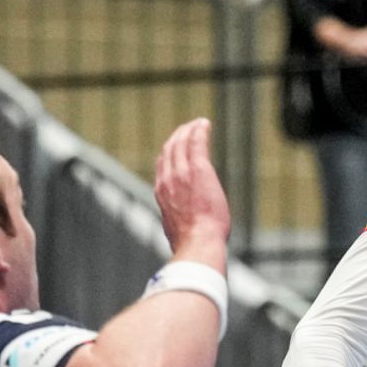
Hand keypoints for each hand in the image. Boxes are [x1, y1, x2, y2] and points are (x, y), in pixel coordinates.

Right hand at [153, 119, 230, 262]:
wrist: (197, 242)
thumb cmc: (192, 242)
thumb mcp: (176, 230)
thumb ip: (177, 220)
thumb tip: (181, 228)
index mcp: (162, 194)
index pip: (162, 166)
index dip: (169, 154)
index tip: (178, 147)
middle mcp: (168, 180)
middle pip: (170, 150)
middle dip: (178, 137)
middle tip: (188, 129)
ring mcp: (182, 173)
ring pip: (182, 143)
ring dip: (189, 130)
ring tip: (199, 123)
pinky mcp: (199, 169)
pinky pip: (197, 143)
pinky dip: (199, 131)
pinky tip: (204, 124)